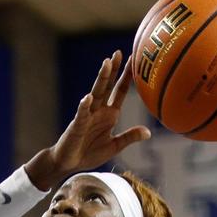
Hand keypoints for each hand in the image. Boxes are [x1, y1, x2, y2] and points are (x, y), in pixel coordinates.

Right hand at [28, 51, 149, 188]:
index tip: (133, 60)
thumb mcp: (114, 146)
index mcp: (109, 114)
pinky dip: (84, 106)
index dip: (127, 77)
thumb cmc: (89, 153)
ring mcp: (87, 116)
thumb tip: (148, 132)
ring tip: (106, 64)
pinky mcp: (77, 126)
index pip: (119, 91)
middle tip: (118, 53)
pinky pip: (81, 114)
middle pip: (107, 86)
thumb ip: (129, 137)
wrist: (68, 163)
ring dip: (101, 79)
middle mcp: (98, 111)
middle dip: (113, 70)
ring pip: (95, 94)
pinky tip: (87, 98)